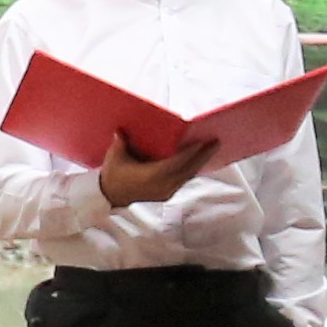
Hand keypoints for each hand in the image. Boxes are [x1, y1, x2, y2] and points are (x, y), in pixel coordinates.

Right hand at [95, 129, 219, 210]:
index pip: (178, 162)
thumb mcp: (115, 156)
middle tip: (216, 143)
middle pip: (189, 169)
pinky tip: (196, 162)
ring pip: (188, 176)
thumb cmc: (113, 175)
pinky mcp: (167, 194)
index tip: (203, 142)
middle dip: (203, 156)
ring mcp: (166, 191)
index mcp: (153, 175)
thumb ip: (121, 142)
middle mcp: (163, 185)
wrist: (110, 197)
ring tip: (209, 150)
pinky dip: (191, 170)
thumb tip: (122, 130)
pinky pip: (183, 180)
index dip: (191, 152)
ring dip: (199, 163)